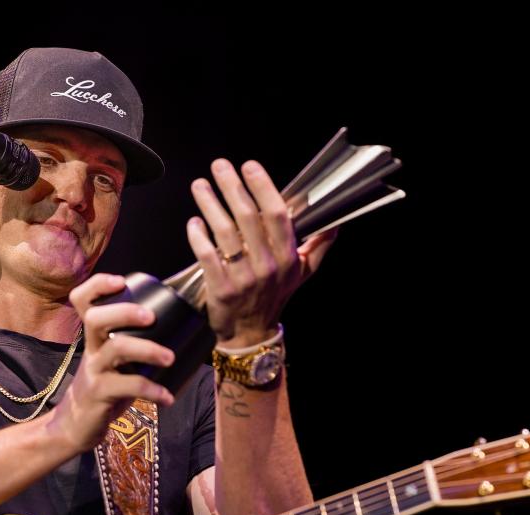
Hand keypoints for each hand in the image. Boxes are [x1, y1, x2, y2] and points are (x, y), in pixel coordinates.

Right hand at [53, 273, 175, 452]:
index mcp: (93, 337)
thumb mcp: (111, 362)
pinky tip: (168, 397)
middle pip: (96, 319)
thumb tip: (177, 329)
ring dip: (147, 349)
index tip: (121, 281)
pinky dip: (153, 391)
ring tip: (170, 357)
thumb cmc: (103, 388)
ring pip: (115, 349)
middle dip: (124, 312)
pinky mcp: (99, 394)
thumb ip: (132, 345)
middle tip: (150, 316)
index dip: (97, 286)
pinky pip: (128, 386)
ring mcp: (93, 371)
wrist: (75, 426)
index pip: (82, 301)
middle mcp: (90, 349)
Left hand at [186, 159, 335, 347]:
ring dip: (210, 205)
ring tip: (199, 185)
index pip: (276, 214)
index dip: (262, 187)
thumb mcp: (302, 274)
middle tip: (219, 166)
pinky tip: (193, 221)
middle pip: (247, 217)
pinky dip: (198, 237)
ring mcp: (243, 278)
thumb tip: (336, 224)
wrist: (251, 334)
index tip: (249, 166)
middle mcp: (267, 266)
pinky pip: (208, 256)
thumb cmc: (274, 297)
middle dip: (231, 186)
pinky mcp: (221, 290)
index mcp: (288, 257)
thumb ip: (318, 247)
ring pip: (224, 233)